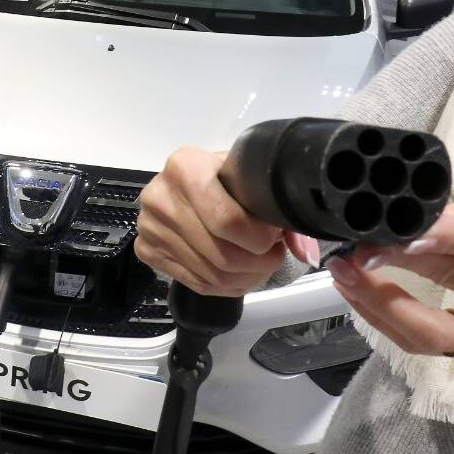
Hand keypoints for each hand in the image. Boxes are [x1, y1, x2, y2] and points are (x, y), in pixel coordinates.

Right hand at [135, 148, 315, 295]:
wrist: (187, 182)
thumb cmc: (224, 177)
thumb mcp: (249, 179)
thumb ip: (280, 211)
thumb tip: (307, 253)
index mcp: (186, 166)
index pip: (226, 220)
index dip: (259, 239)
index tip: (274, 238)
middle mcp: (160, 195)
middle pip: (221, 253)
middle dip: (258, 264)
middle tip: (273, 258)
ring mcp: (150, 226)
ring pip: (211, 274)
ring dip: (245, 279)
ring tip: (260, 267)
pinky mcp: (146, 250)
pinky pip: (196, 283)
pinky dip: (225, 286)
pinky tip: (239, 275)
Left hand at [327, 200, 453, 383]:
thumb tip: (439, 212)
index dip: (446, 234)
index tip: (406, 224)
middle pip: (447, 276)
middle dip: (394, 254)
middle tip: (352, 234)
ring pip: (424, 326)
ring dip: (374, 297)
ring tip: (341, 268)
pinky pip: (420, 343)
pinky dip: (382, 319)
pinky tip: (356, 293)